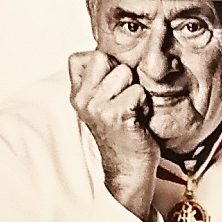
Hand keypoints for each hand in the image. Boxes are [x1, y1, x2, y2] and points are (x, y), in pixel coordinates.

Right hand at [68, 50, 158, 220]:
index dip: (104, 66)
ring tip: (133, 110)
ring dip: (136, 90)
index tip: (111, 89)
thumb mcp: (102, 104)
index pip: (83, 57)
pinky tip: (138, 119)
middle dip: (122, 74)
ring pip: (125, 72)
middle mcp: (83, 100)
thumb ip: (100, 80)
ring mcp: (98, 107)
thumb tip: (111, 51)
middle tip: (125, 101)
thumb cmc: (122, 135)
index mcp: (77, 95)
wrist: (128, 170)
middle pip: (105, 57)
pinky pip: (137, 91)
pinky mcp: (116, 115)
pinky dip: (144, 103)